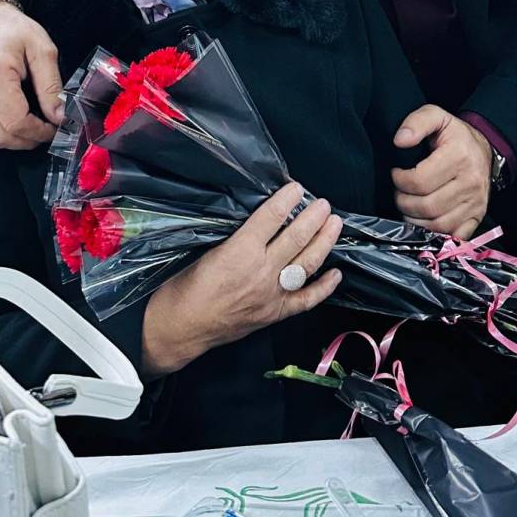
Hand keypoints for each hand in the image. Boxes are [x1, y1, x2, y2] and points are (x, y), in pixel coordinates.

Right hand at [0, 1, 64, 149]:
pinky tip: (10, 122)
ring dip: (10, 141)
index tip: (53, 128)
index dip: (39, 132)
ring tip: (28, 128)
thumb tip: (60, 117)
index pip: (16, 121)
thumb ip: (52, 85)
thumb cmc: (14, 30)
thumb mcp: (43, 50)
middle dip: (27, 140)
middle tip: (44, 131)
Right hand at [141, 181, 342, 375]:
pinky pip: (306, 300)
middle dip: (314, 218)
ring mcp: (271, 294)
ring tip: (334, 225)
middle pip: (296, 238)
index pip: (271, 218)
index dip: (286, 199)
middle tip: (323, 204)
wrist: (180, 328)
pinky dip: (324, 287)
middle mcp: (260, 272)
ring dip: (324, 242)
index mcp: (239, 252)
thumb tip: (259, 221)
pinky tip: (336, 274)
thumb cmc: (183, 289)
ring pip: (306, 264)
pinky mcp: (274, 314)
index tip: (296, 188)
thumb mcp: (204, 251)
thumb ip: (234, 237)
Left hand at [392, 105, 492, 239]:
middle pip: (426, 206)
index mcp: (460, 156)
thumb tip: (400, 140)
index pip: (419, 181)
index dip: (399, 180)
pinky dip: (433, 234)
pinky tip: (423, 220)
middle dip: (403, 202)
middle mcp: (471, 182)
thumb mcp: (437, 117)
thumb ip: (416, 122)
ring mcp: (476, 203)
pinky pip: (451, 236)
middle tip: (399, 192)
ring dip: (414, 220)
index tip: (396, 174)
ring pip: (437, 225)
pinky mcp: (477, 217)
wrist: (485, 150)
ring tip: (408, 205)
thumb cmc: (456, 136)